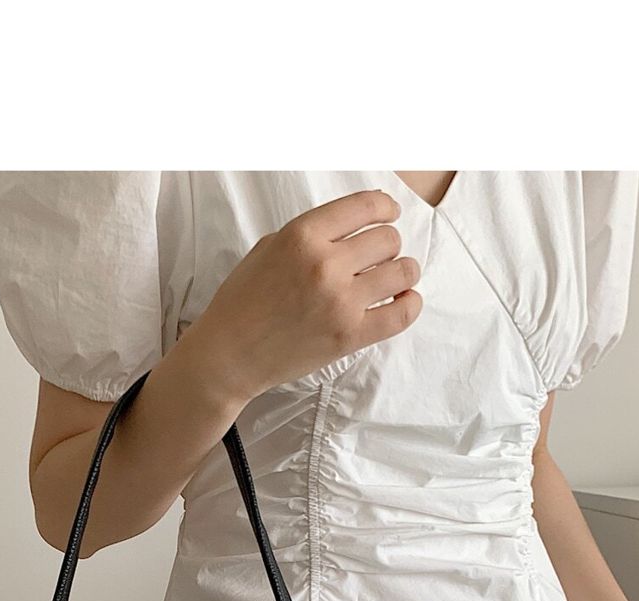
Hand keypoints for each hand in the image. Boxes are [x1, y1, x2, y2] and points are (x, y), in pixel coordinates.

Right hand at [187, 189, 421, 405]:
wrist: (229, 355)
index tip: (389, 214)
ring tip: (394, 279)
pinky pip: (402, 314)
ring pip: (402, 271)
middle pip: (387, 239)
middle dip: (387, 246)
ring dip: (403, 272)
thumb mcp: (269, 248)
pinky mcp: (350, 336)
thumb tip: (359, 221)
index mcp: (302, 235)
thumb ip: (313, 233)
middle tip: (378, 258)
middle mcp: (324, 264)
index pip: (365, 206)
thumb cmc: (243, 301)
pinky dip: (410, 304)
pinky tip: (404, 300)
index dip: (385, 208)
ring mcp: (340, 301)